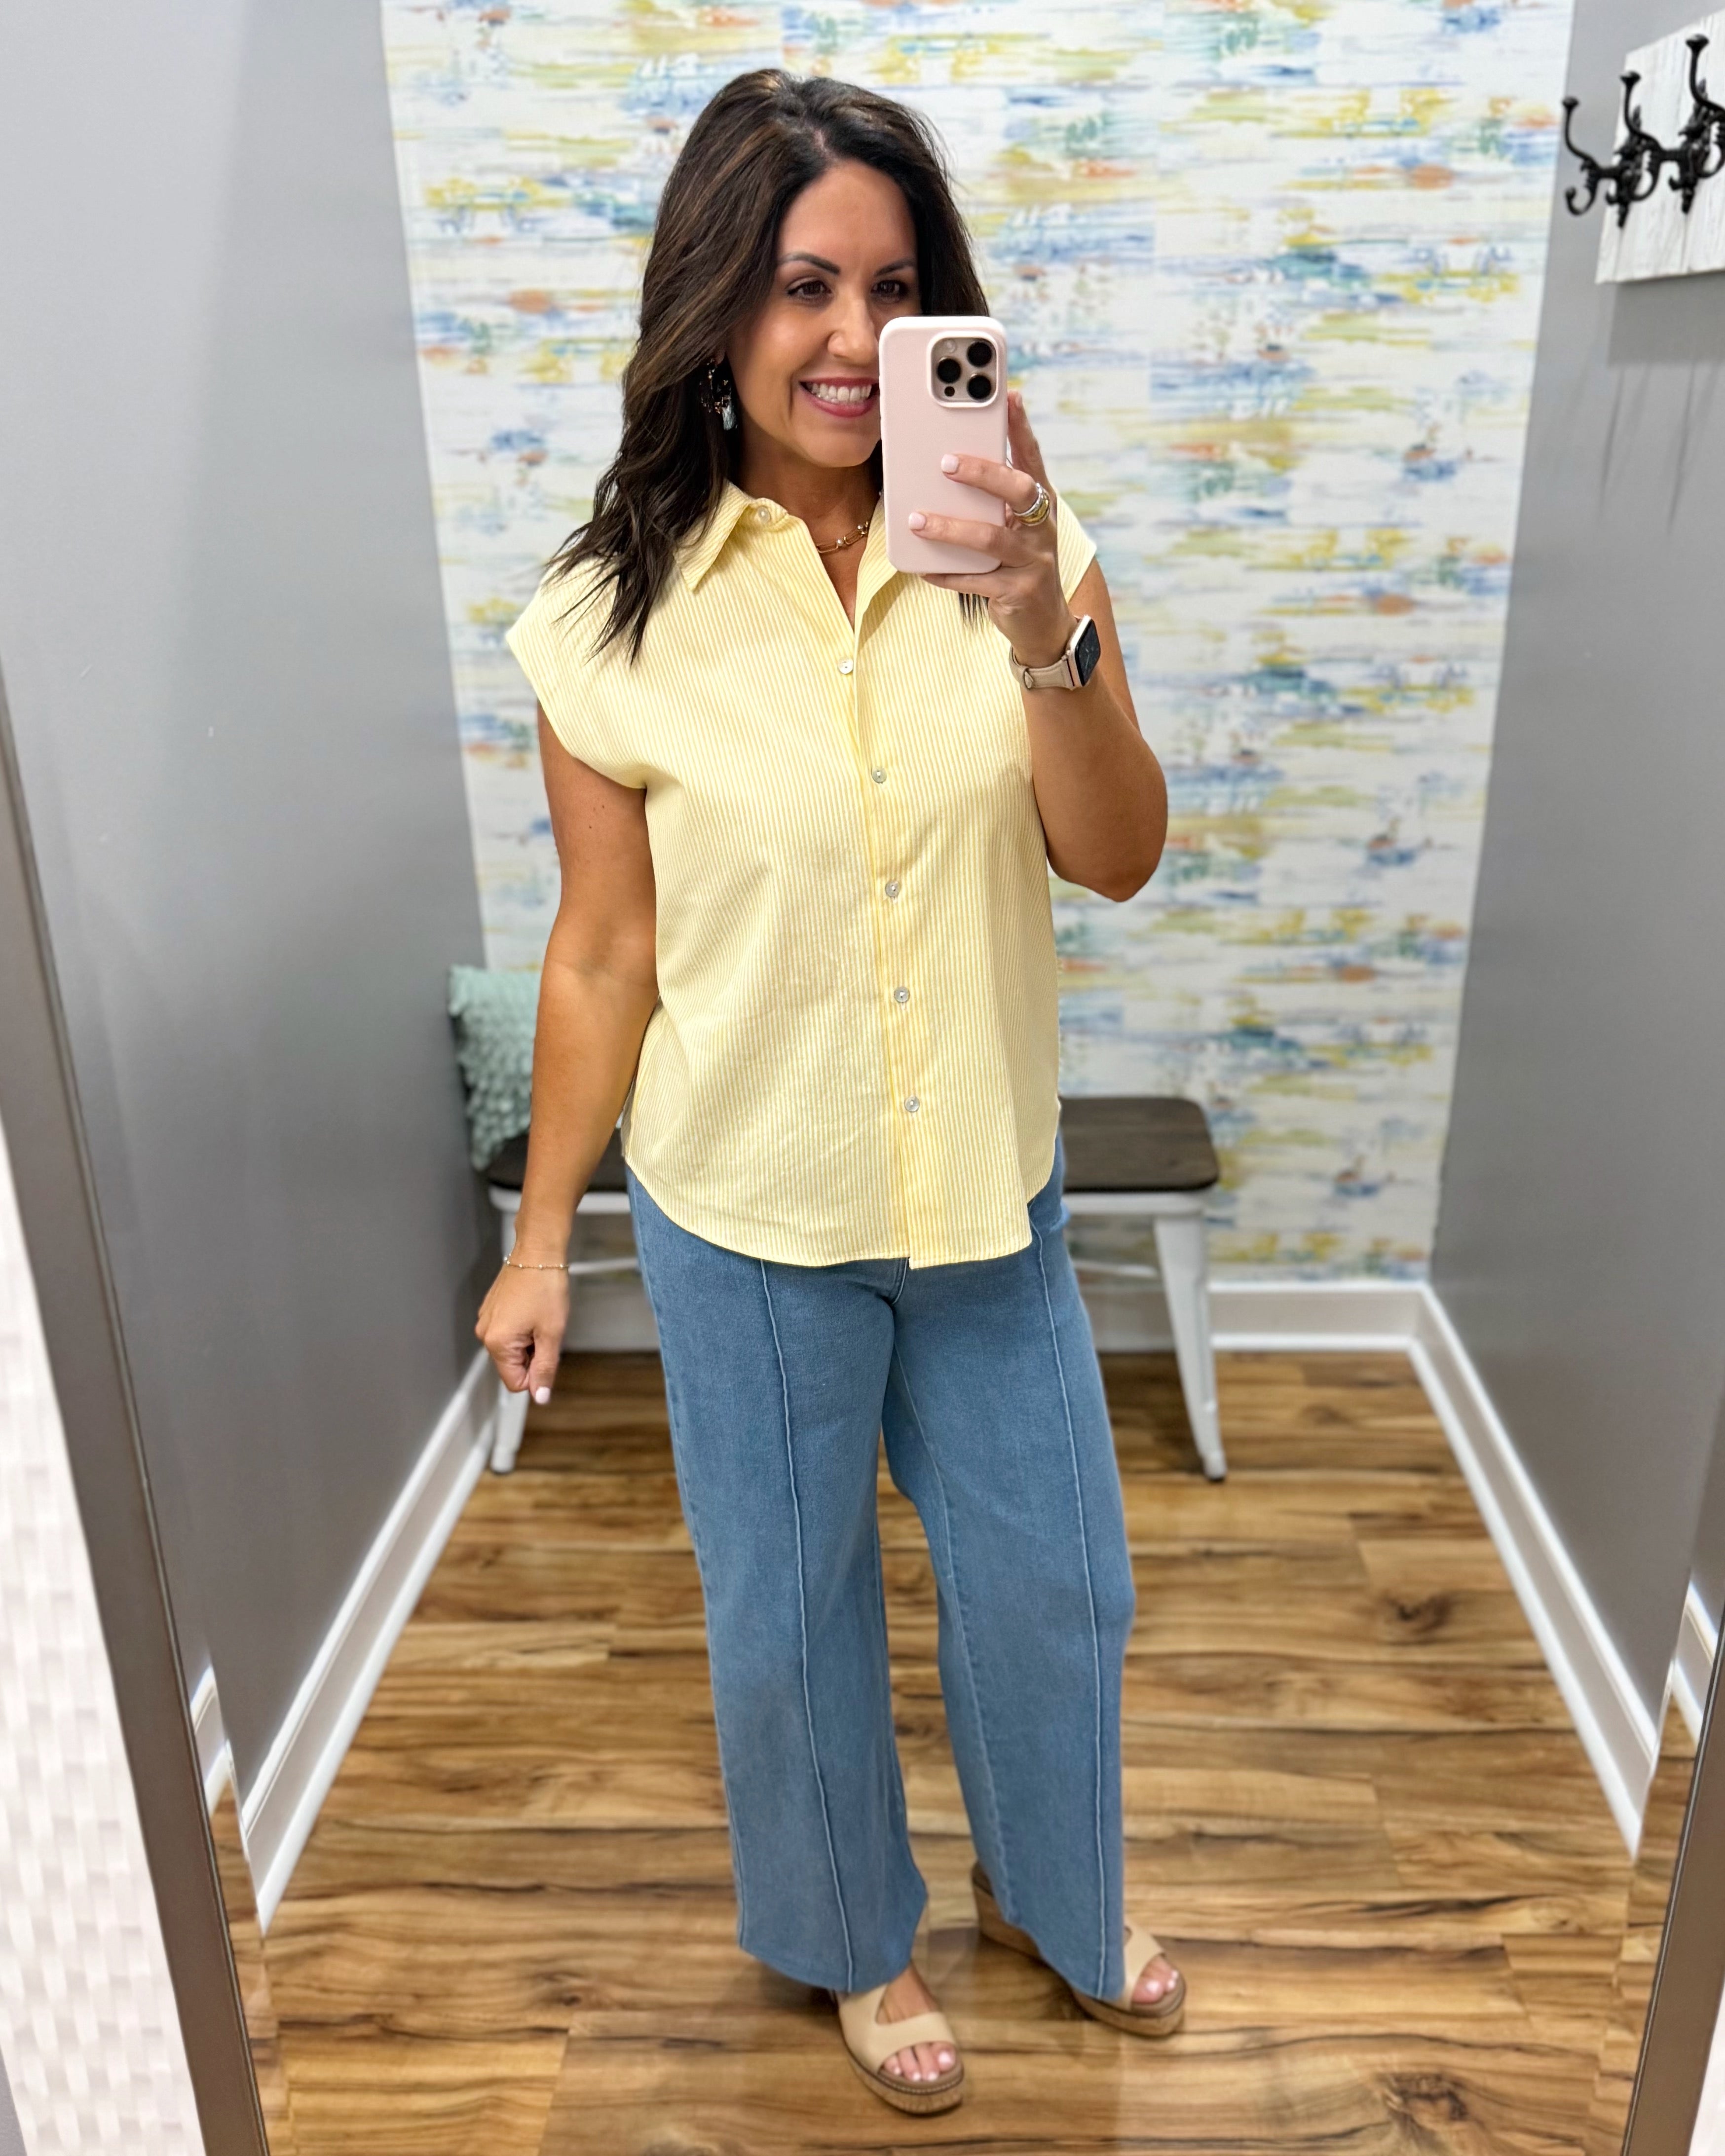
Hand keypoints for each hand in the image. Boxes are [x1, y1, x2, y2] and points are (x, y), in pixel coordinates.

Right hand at [475, 1262, 567, 1404]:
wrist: (538, 1251)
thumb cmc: (545, 1286)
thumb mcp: (552, 1333)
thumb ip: (545, 1369)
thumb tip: (541, 1397)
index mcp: (497, 1343)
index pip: (515, 1383)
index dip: (536, 1375)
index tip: (548, 1352)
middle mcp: (485, 1333)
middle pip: (512, 1366)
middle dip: (532, 1355)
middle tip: (545, 1330)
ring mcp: (486, 1320)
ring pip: (511, 1349)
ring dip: (528, 1341)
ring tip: (539, 1318)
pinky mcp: (491, 1310)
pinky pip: (507, 1332)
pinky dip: (522, 1328)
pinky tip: (532, 1310)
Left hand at [911, 390, 1073, 667]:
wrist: (1043, 624)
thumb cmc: (1020, 564)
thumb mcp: (1013, 527)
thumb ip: (992, 500)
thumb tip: (948, 463)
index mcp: (1041, 504)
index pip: (1033, 458)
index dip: (1021, 427)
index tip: (1009, 395)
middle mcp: (1042, 528)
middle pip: (1017, 491)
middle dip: (982, 473)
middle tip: (946, 462)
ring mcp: (1033, 561)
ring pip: (991, 538)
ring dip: (950, 527)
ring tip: (917, 520)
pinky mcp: (1017, 592)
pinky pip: (975, 580)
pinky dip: (946, 573)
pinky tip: (922, 567)